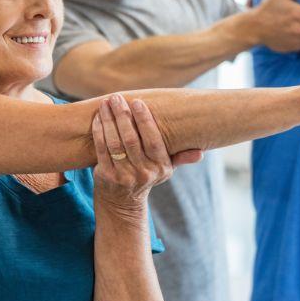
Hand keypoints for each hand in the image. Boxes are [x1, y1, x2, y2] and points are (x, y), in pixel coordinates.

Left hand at [91, 95, 201, 220]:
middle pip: (131, 139)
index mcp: (161, 166)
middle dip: (123, 116)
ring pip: (115, 143)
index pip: (154, 141)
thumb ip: (181, 157)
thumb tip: (201, 153)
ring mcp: (124, 176)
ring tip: (106, 104)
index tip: (138, 102)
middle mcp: (144, 172)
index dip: (145, 121)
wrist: (124, 203)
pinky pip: (101, 150)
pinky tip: (98, 118)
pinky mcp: (106, 176)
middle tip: (117, 97)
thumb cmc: (147, 175)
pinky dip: (99, 132)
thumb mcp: (166, 169)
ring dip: (109, 121)